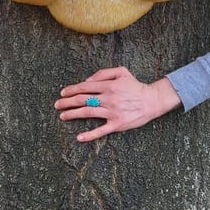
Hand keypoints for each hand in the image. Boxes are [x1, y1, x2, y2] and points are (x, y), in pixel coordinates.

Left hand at [55, 66, 181, 142]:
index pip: (85, 87)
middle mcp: (108, 98)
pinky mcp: (117, 124)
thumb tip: (87, 80)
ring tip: (63, 116)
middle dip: (67, 102)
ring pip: (88, 112)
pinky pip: (101, 130)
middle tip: (57, 105)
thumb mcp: (121, 72)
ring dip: (73, 114)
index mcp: (108, 85)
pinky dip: (89, 135)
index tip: (63, 92)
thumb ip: (103, 73)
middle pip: (83, 100)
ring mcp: (112, 112)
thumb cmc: (135, 86)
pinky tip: (79, 137)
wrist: (152, 101)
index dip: (71, 89)